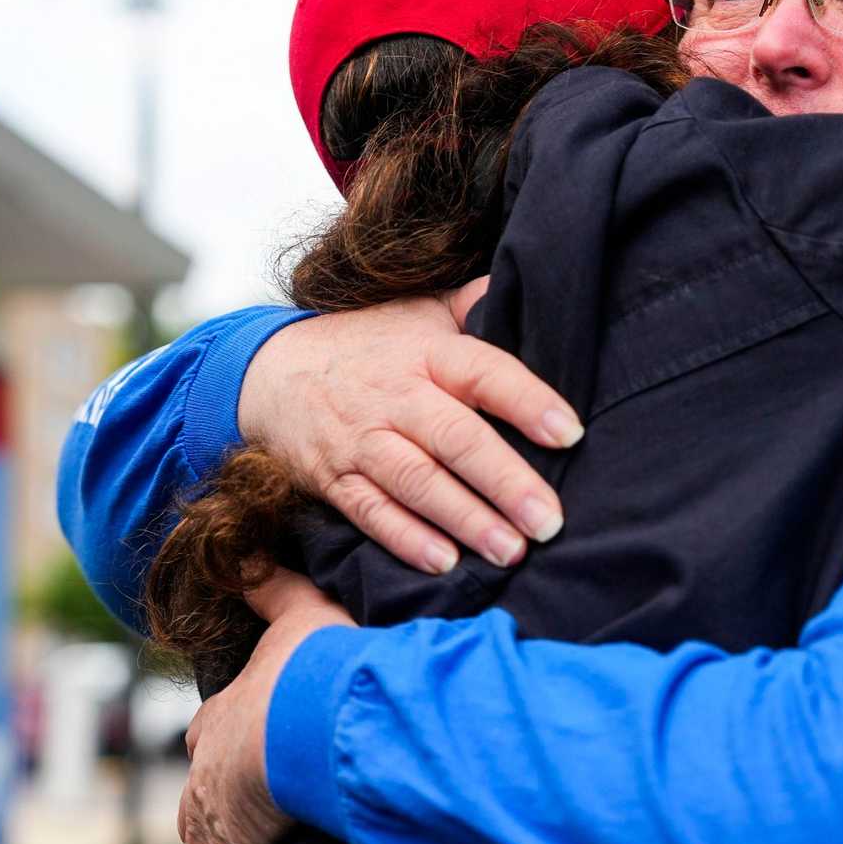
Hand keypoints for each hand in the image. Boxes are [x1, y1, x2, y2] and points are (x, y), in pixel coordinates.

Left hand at [181, 570, 354, 843]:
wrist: (307, 719)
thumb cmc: (313, 666)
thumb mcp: (299, 610)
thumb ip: (274, 584)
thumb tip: (248, 549)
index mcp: (222, 717)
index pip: (207, 738)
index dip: (214, 752)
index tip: (220, 770)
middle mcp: (208, 772)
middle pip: (194, 808)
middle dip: (203, 827)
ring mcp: (219, 817)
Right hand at [238, 281, 581, 572]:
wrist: (271, 370)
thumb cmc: (370, 345)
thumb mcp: (421, 313)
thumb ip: (476, 304)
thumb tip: (532, 280)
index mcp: (428, 354)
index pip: (485, 373)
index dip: (529, 402)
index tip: (571, 434)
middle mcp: (396, 396)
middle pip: (456, 440)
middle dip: (505, 483)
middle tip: (549, 522)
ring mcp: (361, 440)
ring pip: (417, 482)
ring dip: (466, 520)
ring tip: (511, 552)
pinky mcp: (333, 478)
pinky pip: (370, 512)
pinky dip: (406, 539)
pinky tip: (445, 563)